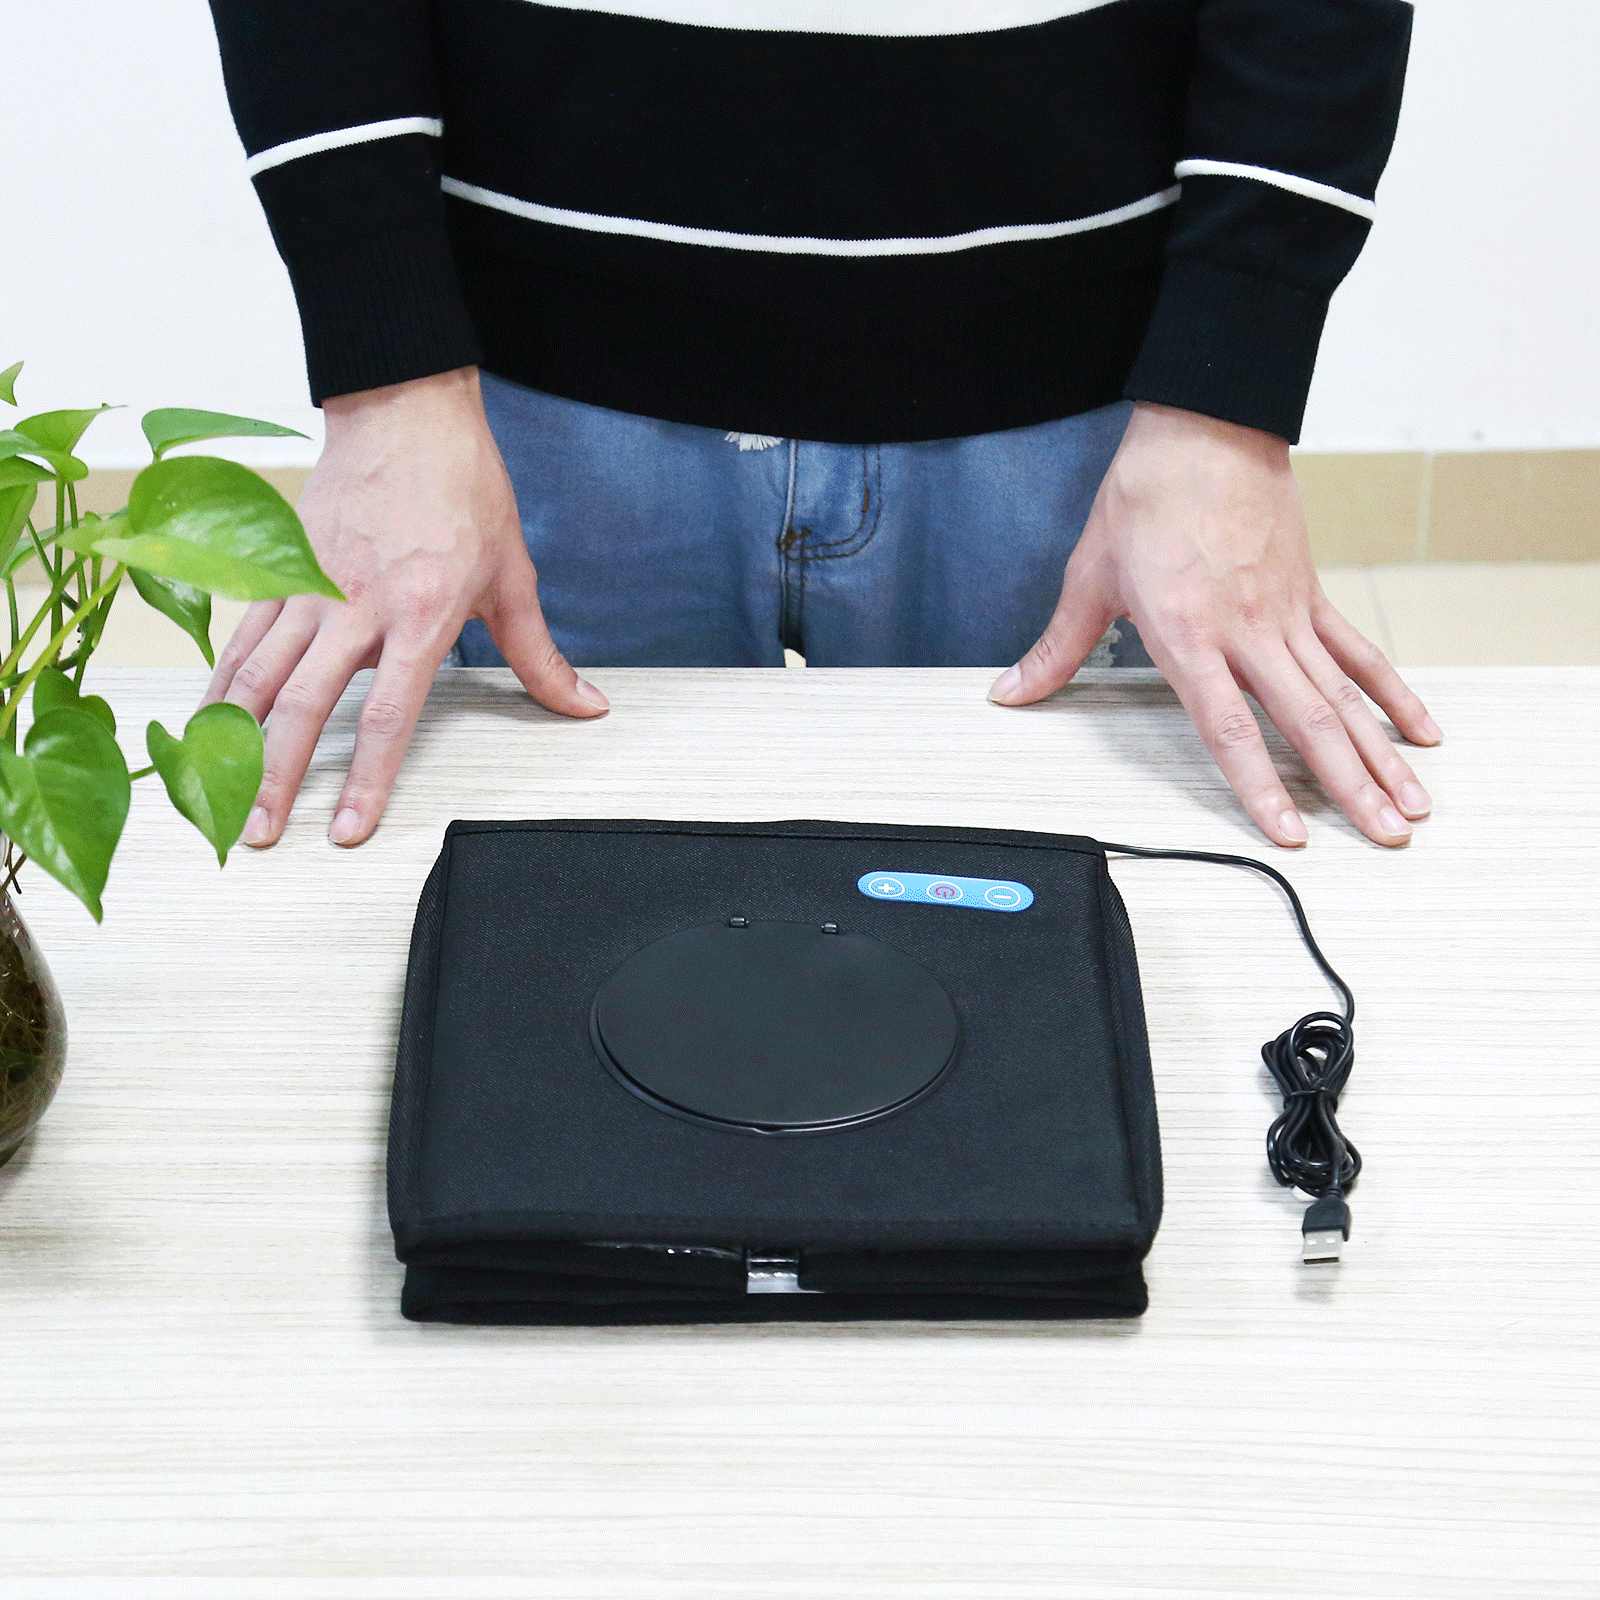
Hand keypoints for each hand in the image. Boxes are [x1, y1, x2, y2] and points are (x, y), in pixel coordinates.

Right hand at [201, 366, 607, 847]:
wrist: (406, 412)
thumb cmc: (463, 490)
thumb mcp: (514, 576)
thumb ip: (540, 655)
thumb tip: (586, 705)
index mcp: (419, 614)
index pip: (387, 715)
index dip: (366, 779)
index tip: (347, 828)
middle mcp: (354, 605)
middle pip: (303, 706)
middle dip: (277, 776)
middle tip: (259, 833)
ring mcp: (307, 586)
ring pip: (256, 674)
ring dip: (233, 739)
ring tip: (217, 794)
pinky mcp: (276, 567)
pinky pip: (240, 635)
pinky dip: (220, 682)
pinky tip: (205, 723)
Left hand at [989, 402, 1440, 847]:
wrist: (1203, 426)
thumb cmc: (1146, 498)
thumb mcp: (1089, 578)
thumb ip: (1057, 649)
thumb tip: (1010, 692)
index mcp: (1188, 637)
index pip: (1231, 729)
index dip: (1261, 786)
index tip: (1290, 832)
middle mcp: (1247, 633)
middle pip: (1307, 723)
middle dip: (1349, 786)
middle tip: (1386, 837)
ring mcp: (1287, 614)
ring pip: (1343, 696)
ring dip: (1380, 753)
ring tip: (1412, 805)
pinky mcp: (1309, 592)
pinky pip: (1356, 651)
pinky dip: (1391, 691)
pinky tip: (1422, 729)